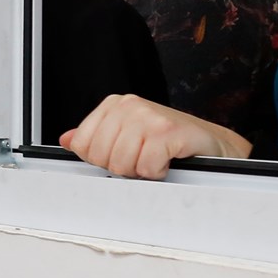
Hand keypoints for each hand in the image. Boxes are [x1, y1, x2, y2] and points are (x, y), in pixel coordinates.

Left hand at [60, 94, 249, 178]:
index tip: (121, 154)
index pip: (81, 144)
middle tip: (141, 158)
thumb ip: (96, 137)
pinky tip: (166, 161)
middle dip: (120, 167)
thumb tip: (67, 140)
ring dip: (139, 171)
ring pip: (121, 164)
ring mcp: (148, 116)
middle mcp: (130, 106)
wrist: (210, 144)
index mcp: (114, 105)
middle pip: (100, 156)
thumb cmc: (170, 140)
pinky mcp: (167, 132)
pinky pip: (145, 167)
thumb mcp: (128, 135)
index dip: (100, 159)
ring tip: (155, 159)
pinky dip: (156, 173)